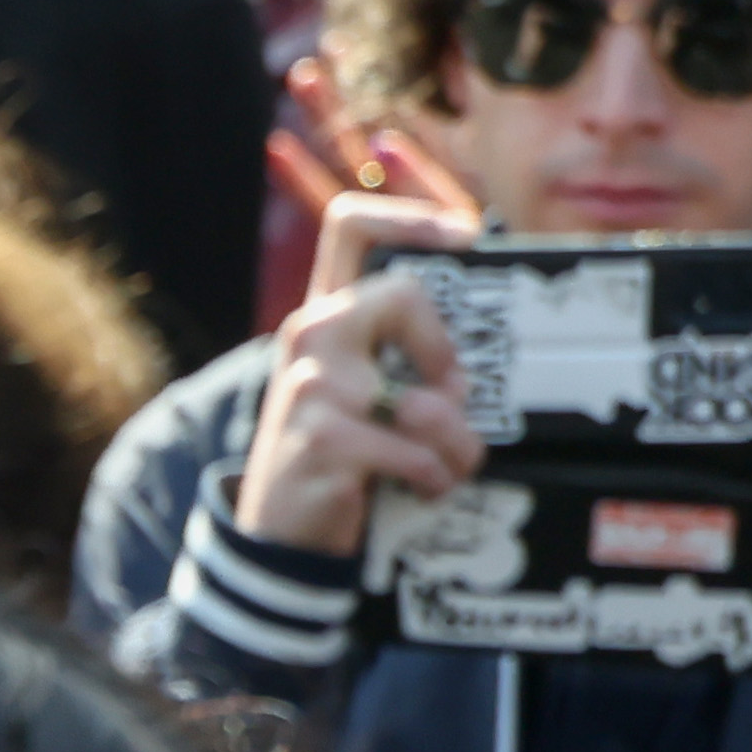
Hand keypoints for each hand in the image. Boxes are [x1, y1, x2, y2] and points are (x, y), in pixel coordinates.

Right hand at [238, 69, 486, 559]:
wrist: (278, 537)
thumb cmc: (334, 458)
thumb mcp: (355, 390)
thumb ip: (396, 351)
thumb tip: (474, 342)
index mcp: (321, 319)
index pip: (350, 226)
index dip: (412, 215)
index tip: (463, 238)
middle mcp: (308, 339)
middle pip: (402, 294)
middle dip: (446, 354)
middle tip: (449, 395)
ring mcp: (310, 389)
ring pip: (426, 399)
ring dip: (457, 444)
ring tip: (447, 464)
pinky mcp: (322, 441)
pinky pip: (416, 452)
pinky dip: (435, 478)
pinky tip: (420, 488)